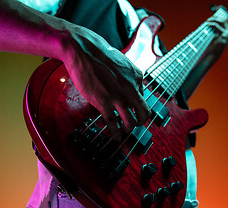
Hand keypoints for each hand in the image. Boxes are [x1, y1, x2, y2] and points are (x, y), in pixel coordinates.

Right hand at [61, 24, 150, 139]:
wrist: (83, 50)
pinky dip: (116, 133)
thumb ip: (128, 76)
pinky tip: (116, 136)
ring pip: (131, 122)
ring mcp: (118, 97)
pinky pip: (113, 123)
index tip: (133, 108)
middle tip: (136, 123)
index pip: (143, 96)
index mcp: (137, 77)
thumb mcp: (122, 62)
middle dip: (141, 121)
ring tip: (125, 130)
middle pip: (144, 112)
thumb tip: (130, 87)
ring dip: (129, 129)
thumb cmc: (99, 54)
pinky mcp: (103, 102)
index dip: (137, 104)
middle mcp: (131, 88)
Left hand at [205, 15, 227, 57]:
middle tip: (208, 18)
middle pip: (224, 20)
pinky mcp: (224, 36)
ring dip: (214, 19)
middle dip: (216, 16)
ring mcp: (227, 34)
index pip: (224, 21)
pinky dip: (212, 24)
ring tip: (207, 21)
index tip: (215, 11)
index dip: (220, 15)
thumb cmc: (211, 48)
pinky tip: (207, 24)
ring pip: (221, 22)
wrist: (212, 56)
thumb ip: (212, 31)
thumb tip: (206, 24)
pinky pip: (217, 27)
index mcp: (225, 33)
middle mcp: (227, 33)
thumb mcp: (212, 38)